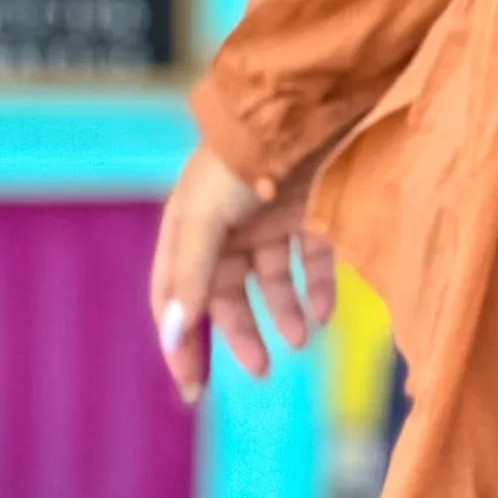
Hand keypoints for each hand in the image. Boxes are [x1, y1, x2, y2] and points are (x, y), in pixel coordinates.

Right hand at [149, 140, 335, 404]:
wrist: (298, 110)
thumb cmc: (238, 161)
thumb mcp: (202, 219)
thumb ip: (190, 278)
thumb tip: (174, 335)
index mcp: (188, 228)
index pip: (176, 296)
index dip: (181, 341)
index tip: (192, 387)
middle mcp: (227, 227)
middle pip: (228, 295)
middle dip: (241, 333)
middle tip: (260, 369)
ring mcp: (270, 219)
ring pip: (275, 281)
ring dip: (285, 313)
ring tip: (298, 339)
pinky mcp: (312, 211)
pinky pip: (313, 261)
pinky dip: (318, 288)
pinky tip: (323, 313)